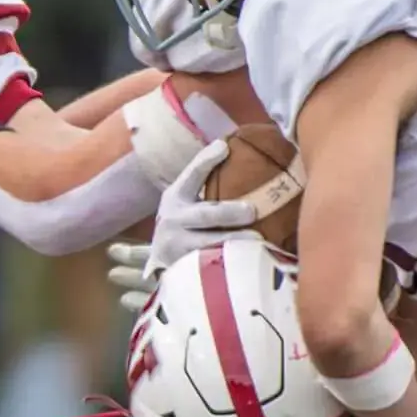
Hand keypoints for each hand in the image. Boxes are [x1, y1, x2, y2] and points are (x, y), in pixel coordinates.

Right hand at [107, 141, 261, 312]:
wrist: (160, 264)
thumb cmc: (182, 227)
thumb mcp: (185, 204)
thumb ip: (205, 187)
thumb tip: (239, 156)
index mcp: (176, 198)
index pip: (192, 175)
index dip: (206, 161)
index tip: (224, 147)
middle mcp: (173, 220)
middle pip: (205, 214)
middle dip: (229, 213)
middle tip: (252, 210)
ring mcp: (176, 247)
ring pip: (207, 243)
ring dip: (233, 241)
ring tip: (256, 240)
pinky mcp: (182, 269)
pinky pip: (208, 265)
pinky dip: (228, 262)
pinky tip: (246, 262)